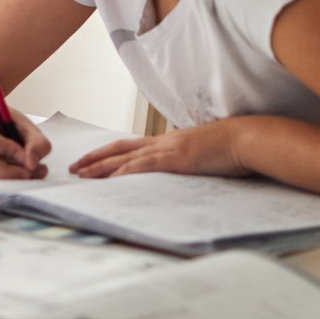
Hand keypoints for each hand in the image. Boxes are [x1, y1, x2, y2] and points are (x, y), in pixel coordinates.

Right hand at [0, 100, 48, 179]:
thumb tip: (31, 164)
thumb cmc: (5, 121)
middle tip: (29, 171)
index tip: (24, 154)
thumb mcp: (25, 125)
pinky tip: (11, 172)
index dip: (6, 150)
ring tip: (25, 172)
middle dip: (6, 171)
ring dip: (4, 177)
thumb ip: (37, 142)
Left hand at [72, 122, 248, 178]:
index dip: (106, 154)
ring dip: (102, 167)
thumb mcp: (200, 156)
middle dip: (94, 159)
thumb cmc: (228, 149)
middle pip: (119, 149)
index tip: (89, 162)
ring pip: (126, 157)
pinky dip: (127, 172)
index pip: (129, 146)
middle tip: (73, 169)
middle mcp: (162, 142)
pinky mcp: (178, 158)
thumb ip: (184, 164)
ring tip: (82, 175)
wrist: (246, 139)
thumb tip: (178, 174)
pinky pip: (146, 165)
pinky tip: (112, 179)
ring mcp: (169, 149)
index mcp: (166, 142)